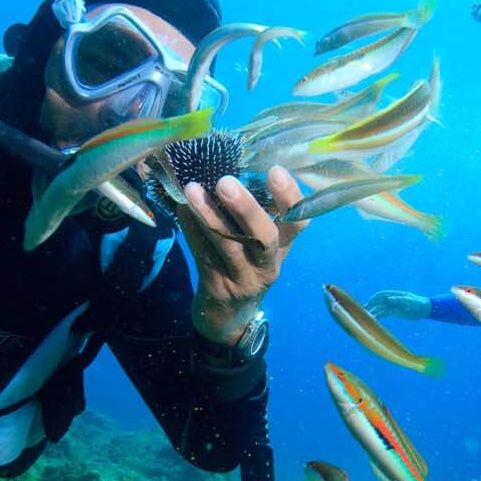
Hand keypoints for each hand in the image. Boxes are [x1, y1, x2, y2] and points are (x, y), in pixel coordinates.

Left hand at [176, 167, 307, 342]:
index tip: (274, 170)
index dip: (290, 197)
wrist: (228, 316)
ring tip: (192, 189)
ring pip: (228, 246)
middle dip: (246, 208)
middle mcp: (268, 264)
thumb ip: (256, 213)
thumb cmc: (246, 265)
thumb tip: (234, 164)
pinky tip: (180, 208)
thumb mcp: (260, 245)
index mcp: (283, 247)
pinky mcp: (217, 286)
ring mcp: (243, 278)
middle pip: (264, 238)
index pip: (299, 222)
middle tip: (225, 182)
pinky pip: (202, 254)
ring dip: (208, 215)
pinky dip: (190, 229)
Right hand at [367, 289, 430, 319]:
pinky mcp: (395, 312)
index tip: (369, 303)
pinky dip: (380, 315)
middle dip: (371, 305)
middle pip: (379, 301)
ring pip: (381, 308)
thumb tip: (388, 299)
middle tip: (364, 311)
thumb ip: (399, 300)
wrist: (425, 309)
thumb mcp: (410, 301)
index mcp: (395, 294)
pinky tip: (374, 319)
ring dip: (374, 311)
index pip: (382, 295)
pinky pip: (385, 313)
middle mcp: (393, 299)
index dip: (375, 298)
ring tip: (367, 317)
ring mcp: (393, 305)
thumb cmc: (418, 303)